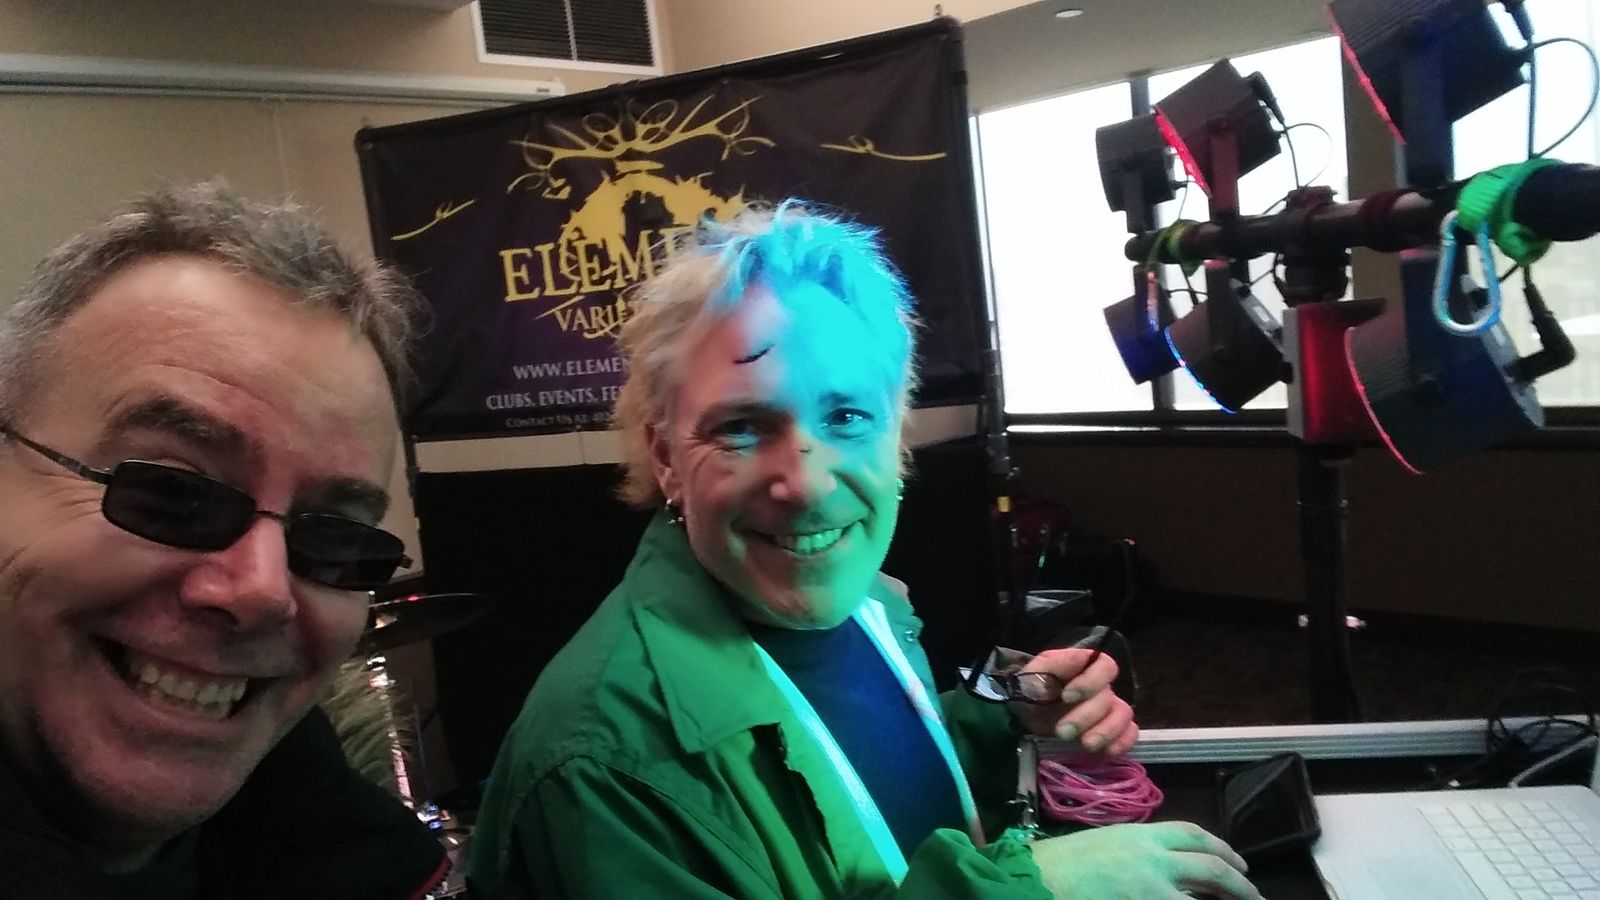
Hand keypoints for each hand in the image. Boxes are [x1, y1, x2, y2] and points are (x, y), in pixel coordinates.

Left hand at [1009, 646, 1137, 754]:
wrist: (1025, 713)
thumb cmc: (1031, 689)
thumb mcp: (1031, 674)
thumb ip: (1048, 667)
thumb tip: (1071, 664)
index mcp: (1085, 666)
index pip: (1104, 666)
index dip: (1090, 682)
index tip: (1066, 697)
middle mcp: (1102, 686)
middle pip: (1108, 698)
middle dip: (1085, 717)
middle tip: (1062, 732)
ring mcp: (1109, 708)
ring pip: (1123, 715)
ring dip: (1106, 732)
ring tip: (1085, 745)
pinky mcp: (1112, 730)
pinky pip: (1130, 733)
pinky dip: (1123, 742)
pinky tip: (1107, 751)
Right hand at [1029, 822, 1263, 899]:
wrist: (1034, 881)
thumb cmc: (1059, 864)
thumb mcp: (1104, 846)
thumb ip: (1137, 853)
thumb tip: (1167, 870)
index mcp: (1141, 836)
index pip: (1193, 834)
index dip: (1223, 848)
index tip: (1239, 863)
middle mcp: (1153, 860)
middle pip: (1212, 867)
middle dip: (1240, 884)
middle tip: (1255, 896)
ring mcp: (1151, 890)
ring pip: (1201, 898)